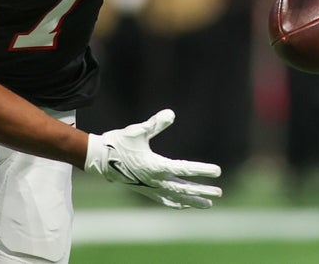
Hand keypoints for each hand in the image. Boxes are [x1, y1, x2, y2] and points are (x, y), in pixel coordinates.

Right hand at [84, 109, 221, 208]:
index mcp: (155, 166)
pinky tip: (184, 205)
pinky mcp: (144, 190)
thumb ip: (155, 123)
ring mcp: (149, 187)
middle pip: (183, 188)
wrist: (98, 157)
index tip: (218, 172)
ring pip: (176, 197)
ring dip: (192, 200)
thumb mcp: (137, 131)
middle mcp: (154, 180)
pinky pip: (164, 200)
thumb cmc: (119, 142)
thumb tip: (171, 114)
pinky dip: (176, 203)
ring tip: (208, 204)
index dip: (202, 170)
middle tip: (219, 192)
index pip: (184, 169)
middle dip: (202, 190)